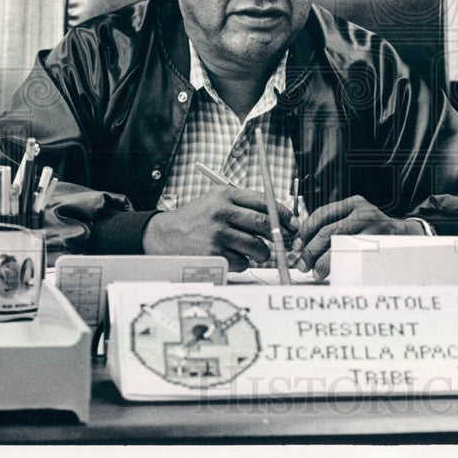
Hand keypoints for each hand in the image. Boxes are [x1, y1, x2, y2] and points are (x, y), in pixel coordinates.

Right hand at [143, 186, 295, 271]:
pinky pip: (242, 262)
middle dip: (277, 236)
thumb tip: (278, 216)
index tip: (293, 223)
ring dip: (261, 253)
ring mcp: (217, 234)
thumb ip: (244, 204)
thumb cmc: (196, 219)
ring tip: (256, 252)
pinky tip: (232, 256)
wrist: (164, 236)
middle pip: (264, 225)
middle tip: (281, 241)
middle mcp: (221, 212)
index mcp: (225, 195)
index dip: (283, 213)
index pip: (264, 202)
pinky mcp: (213, 255)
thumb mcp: (216, 200)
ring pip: (256, 246)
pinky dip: (243, 263)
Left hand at [294, 195, 423, 280]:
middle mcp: (363, 212)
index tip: (297, 246)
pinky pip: (352, 256)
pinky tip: (333, 273)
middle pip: (327, 231)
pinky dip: (339, 266)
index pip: (322, 214)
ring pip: (338, 246)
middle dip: (310, 250)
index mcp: (354, 203)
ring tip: (316, 272)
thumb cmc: (377, 231)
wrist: (408, 236)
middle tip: (302, 264)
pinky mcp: (379, 243)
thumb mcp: (359, 220)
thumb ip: (337, 225)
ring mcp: (372, 228)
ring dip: (322, 262)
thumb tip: (304, 245)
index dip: (305, 231)